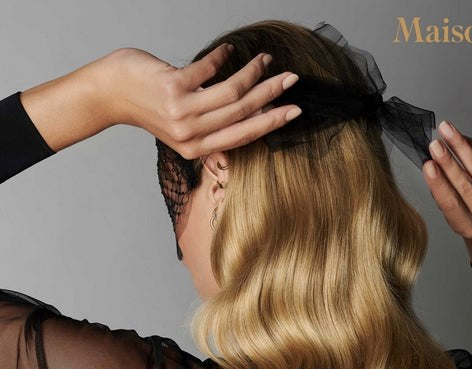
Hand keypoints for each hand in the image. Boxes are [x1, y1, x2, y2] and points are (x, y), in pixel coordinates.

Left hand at [100, 44, 301, 158]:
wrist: (110, 94)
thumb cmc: (147, 107)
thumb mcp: (183, 127)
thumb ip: (211, 123)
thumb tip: (249, 106)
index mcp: (197, 148)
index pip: (243, 135)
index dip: (272, 122)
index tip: (294, 111)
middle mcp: (191, 135)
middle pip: (243, 112)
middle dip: (271, 94)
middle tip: (291, 79)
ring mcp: (182, 112)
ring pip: (231, 92)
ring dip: (252, 72)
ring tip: (264, 59)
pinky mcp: (173, 88)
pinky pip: (208, 70)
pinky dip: (221, 57)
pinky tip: (227, 50)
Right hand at [422, 120, 471, 239]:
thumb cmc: (466, 211)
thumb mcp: (451, 210)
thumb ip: (442, 190)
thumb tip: (432, 161)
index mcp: (468, 227)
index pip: (450, 203)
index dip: (438, 183)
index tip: (428, 164)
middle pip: (466, 184)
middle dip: (448, 161)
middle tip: (435, 144)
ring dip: (461, 147)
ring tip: (446, 131)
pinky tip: (463, 138)